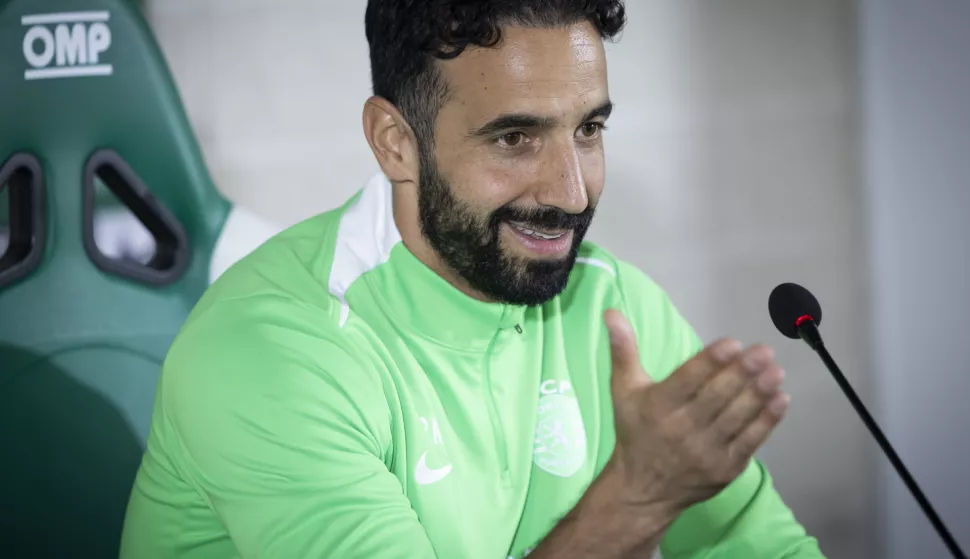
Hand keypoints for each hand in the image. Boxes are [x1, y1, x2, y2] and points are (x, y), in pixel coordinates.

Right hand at [603, 309, 789, 513]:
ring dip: (759, 393)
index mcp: (658, 406)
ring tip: (776, 371)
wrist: (643, 490)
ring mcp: (706, 451)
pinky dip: (767, 421)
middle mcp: (682, 429)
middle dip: (742, 372)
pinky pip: (750, 441)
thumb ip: (623, 351)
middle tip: (764, 351)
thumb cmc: (636, 432)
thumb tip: (612, 313)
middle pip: (716, 397)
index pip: (687, 380)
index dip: (711, 361)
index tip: (733, 343)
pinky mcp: (725, 469)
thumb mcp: (623, 391)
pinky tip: (781, 399)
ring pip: (737, 417)